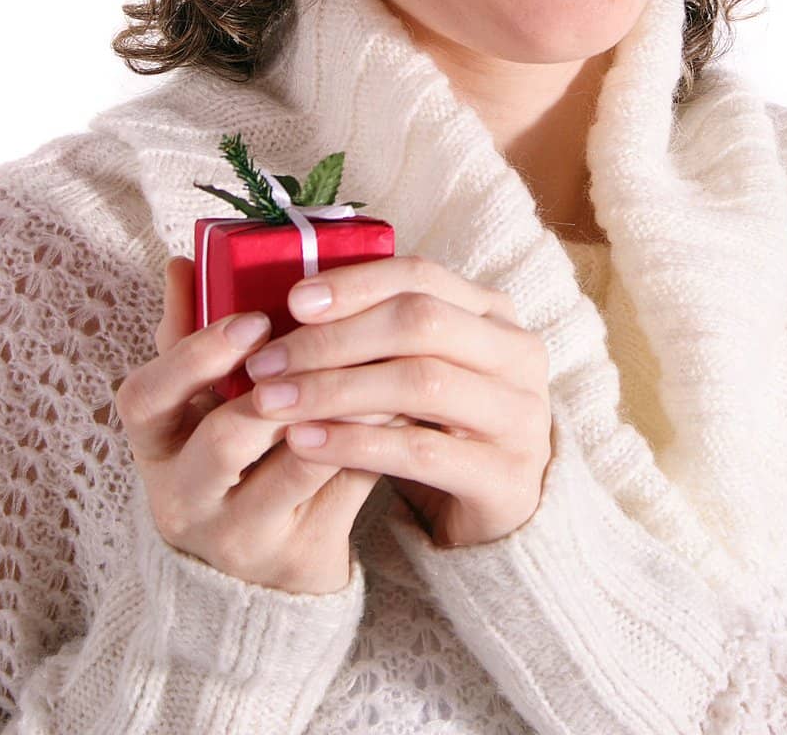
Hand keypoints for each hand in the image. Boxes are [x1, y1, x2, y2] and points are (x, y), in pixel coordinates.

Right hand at [112, 256, 381, 593]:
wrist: (265, 569)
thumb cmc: (232, 462)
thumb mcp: (199, 407)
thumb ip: (190, 336)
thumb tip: (184, 260)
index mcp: (157, 447)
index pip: (145, 398)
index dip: (193, 356)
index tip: (251, 321)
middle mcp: (187, 498)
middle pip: (220, 441)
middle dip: (277, 385)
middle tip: (324, 342)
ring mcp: (242, 536)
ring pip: (296, 466)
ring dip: (341, 404)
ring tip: (378, 357)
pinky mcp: (300, 554)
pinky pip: (344, 489)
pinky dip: (372, 438)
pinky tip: (398, 402)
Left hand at [247, 254, 553, 546]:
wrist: (499, 510)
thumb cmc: (442, 424)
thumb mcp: (422, 365)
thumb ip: (380, 330)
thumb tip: (293, 305)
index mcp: (495, 313)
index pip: (422, 276)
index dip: (356, 284)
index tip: (293, 301)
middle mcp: (518, 354)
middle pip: (419, 323)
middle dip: (333, 339)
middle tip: (266, 362)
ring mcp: (520, 415)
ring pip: (419, 383)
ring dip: (334, 389)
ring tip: (273, 402)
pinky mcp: (507, 476)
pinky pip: (420, 451)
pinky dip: (355, 442)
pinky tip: (304, 442)